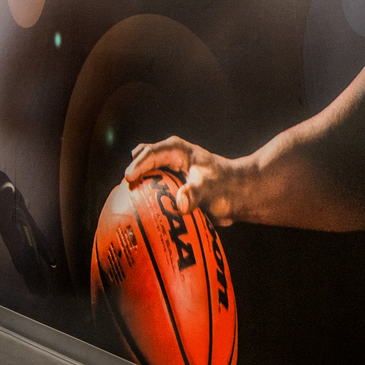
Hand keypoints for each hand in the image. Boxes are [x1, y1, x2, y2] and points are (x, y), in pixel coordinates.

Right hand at [123, 136, 250, 225]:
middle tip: (125, 189)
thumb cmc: (226, 186)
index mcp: (177, 150)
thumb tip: (181, 204)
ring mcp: (170, 172)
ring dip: (138, 185)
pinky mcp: (171, 186)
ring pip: (147, 174)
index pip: (151, 153)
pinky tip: (139, 214)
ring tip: (126, 201)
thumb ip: (194, 194)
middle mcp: (170, 159)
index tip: (129, 179)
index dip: (138, 165)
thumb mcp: (209, 188)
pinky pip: (153, 189)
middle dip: (133, 172)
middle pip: (144, 160)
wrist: (239, 195)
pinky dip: (145, 198)